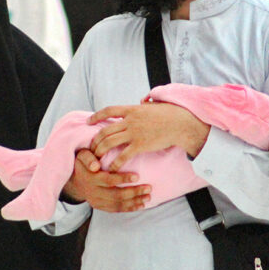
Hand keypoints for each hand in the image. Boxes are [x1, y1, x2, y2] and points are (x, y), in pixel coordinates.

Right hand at [62, 149, 149, 212]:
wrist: (75, 180)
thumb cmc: (83, 163)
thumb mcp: (82, 156)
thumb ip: (88, 158)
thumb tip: (95, 165)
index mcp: (90, 179)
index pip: (108, 180)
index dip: (122, 179)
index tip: (137, 176)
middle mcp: (93, 192)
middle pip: (116, 195)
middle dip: (134, 192)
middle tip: (149, 188)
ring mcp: (96, 201)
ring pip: (117, 204)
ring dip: (134, 202)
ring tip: (148, 197)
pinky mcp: (100, 206)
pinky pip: (116, 209)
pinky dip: (129, 208)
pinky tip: (141, 205)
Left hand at [88, 102, 209, 171]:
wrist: (180, 123)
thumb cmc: (169, 114)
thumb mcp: (154, 105)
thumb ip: (145, 104)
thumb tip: (143, 101)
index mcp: (132, 110)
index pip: (108, 110)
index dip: (96, 116)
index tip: (88, 122)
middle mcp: (130, 121)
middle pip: (105, 130)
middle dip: (95, 140)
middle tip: (91, 147)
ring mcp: (134, 133)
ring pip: (109, 142)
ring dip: (100, 151)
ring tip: (96, 158)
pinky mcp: (140, 145)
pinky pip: (123, 155)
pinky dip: (115, 163)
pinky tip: (111, 168)